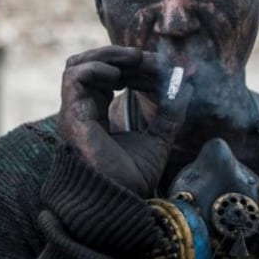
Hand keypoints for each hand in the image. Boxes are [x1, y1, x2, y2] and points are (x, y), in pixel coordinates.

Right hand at [57, 45, 192, 196]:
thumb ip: (169, 114)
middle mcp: (82, 109)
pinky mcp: (72, 115)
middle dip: (123, 56)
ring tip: (135, 58)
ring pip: (77, 64)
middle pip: (93, 65)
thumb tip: (186, 86)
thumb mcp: (158, 140)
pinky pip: (74, 77)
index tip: (160, 67)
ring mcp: (74, 111)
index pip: (110, 77)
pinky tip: (119, 76)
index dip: (134, 67)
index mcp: (97, 113)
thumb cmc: (131, 180)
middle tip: (149, 58)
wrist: (116, 203)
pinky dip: (97, 68)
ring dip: (108, 55)